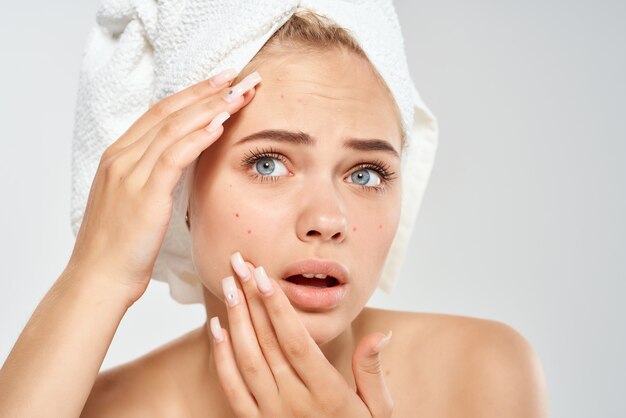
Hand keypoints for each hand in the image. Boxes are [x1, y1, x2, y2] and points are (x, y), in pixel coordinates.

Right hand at [66, 69, 261, 305]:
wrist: (98, 278)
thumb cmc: (119, 246)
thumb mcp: (135, 201)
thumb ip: (153, 176)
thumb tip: (182, 162)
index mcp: (119, 156)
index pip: (160, 113)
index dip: (192, 94)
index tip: (221, 82)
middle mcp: (122, 157)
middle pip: (169, 112)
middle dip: (207, 91)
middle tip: (239, 76)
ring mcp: (129, 173)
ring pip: (174, 128)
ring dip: (211, 108)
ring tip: (240, 94)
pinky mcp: (143, 194)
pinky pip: (174, 157)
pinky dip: (198, 138)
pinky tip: (220, 125)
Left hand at [209, 251, 394, 416]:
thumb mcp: (378, 410)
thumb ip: (372, 371)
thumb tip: (381, 334)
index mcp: (327, 394)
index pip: (297, 342)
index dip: (278, 308)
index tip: (265, 276)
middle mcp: (295, 403)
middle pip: (268, 343)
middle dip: (252, 299)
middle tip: (239, 264)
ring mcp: (271, 415)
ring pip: (248, 360)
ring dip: (236, 320)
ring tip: (228, 284)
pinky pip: (233, 388)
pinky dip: (221, 357)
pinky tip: (216, 328)